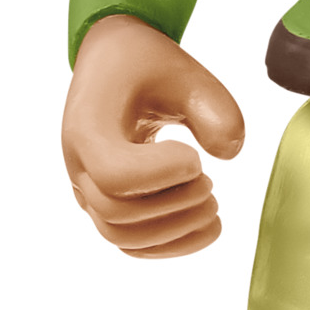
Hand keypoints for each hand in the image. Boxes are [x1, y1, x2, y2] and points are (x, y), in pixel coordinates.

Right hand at [61, 15, 246, 257]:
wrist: (115, 64)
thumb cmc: (145, 64)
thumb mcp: (184, 73)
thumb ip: (214, 108)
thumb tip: (230, 154)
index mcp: (87, 129)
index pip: (115, 176)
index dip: (163, 174)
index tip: (193, 155)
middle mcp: (79, 166)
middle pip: (117, 215)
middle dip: (176, 206)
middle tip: (211, 182)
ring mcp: (88, 190)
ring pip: (123, 238)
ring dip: (176, 231)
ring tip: (211, 204)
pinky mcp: (106, 205)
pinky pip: (132, 244)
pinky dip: (172, 245)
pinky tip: (206, 226)